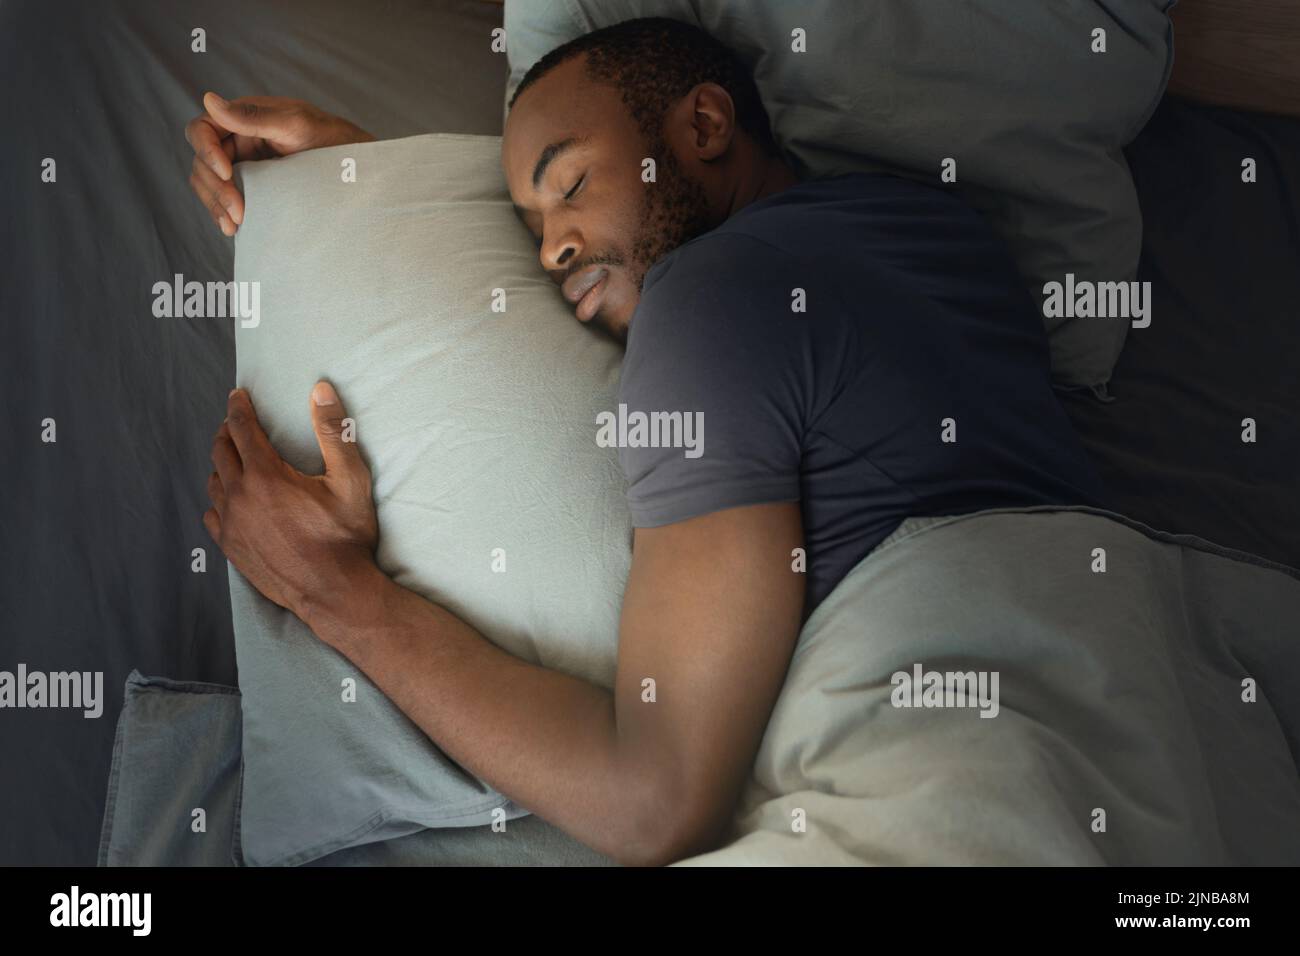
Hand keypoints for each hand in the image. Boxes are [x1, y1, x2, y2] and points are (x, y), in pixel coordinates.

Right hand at [185, 92, 375, 235]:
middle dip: (215, 188)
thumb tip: (210, 99)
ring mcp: (244, 168)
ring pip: (210, 185)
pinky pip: (225, 202)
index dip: (205, 151)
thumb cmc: (331, 140)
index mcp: (243, 119)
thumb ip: (254, 116)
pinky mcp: (252, 191)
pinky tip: (234, 228)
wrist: (356, 172)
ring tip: (234, 225)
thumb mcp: (296, 125)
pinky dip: (224, 214)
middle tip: (238, 211)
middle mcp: (238, 142)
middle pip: (202, 163)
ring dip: (216, 205)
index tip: (227, 173)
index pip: (202, 130)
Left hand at [204, 382, 379, 619]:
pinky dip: (218, 499)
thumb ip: (334, 432)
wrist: (333, 590)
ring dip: (221, 464)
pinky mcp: (231, 547)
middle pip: (220, 451)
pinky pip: (212, 514)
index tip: (238, 395)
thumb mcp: (350, 480)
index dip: (238, 407)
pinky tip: (228, 499)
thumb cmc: (345, 536)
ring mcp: (232, 524)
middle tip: (234, 423)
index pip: (241, 428)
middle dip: (226, 431)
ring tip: (232, 458)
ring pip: (214, 482)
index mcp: (266, 475)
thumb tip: (321, 390)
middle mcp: (240, 496)